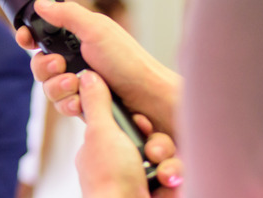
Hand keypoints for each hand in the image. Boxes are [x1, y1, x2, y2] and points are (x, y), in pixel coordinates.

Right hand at [18, 0, 180, 135]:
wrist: (149, 98)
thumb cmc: (129, 62)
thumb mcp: (97, 29)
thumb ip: (67, 15)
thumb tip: (41, 4)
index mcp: (77, 38)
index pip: (42, 36)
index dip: (29, 37)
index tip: (26, 39)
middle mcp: (75, 60)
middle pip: (39, 65)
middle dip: (45, 67)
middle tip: (61, 65)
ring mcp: (78, 83)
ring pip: (48, 88)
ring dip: (58, 88)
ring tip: (75, 85)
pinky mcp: (82, 104)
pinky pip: (60, 105)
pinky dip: (68, 104)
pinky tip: (80, 102)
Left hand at [76, 71, 182, 197]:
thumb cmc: (110, 179)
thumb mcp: (100, 133)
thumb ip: (96, 103)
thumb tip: (86, 76)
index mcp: (102, 151)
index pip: (126, 126)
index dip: (139, 122)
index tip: (142, 122)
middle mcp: (120, 167)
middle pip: (152, 142)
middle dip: (159, 145)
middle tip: (153, 152)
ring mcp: (140, 184)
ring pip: (167, 161)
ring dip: (169, 164)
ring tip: (163, 175)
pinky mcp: (158, 195)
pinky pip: (176, 180)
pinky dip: (175, 182)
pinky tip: (169, 184)